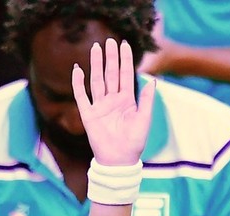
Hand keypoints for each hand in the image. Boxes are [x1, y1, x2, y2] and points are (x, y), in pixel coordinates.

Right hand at [71, 38, 154, 165]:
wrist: (120, 161)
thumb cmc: (135, 143)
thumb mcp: (144, 120)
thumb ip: (146, 100)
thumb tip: (152, 80)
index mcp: (127, 101)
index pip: (125, 76)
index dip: (125, 61)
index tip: (125, 45)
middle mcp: (112, 100)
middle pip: (110, 74)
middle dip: (111, 58)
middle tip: (110, 41)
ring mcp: (99, 106)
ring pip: (97, 81)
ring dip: (96, 65)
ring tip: (96, 48)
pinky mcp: (88, 114)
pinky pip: (81, 96)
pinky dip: (78, 83)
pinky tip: (77, 69)